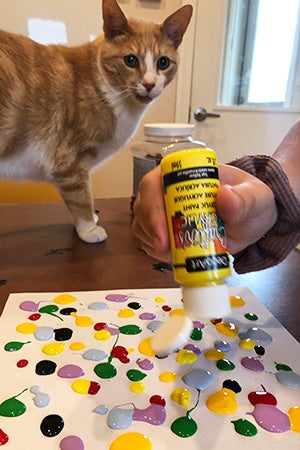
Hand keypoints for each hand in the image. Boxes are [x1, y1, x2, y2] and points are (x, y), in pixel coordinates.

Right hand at [131, 164, 277, 258]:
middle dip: (151, 230)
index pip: (155, 183)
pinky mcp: (163, 229)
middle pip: (143, 206)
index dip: (153, 206)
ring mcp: (162, 210)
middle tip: (166, 250)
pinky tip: (174, 255)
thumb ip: (244, 199)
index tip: (164, 230)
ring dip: (153, 242)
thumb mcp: (255, 198)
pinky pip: (148, 241)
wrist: (251, 220)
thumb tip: (224, 197)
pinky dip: (157, 251)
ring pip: (142, 225)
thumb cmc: (249, 202)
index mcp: (184, 173)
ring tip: (175, 254)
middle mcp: (167, 189)